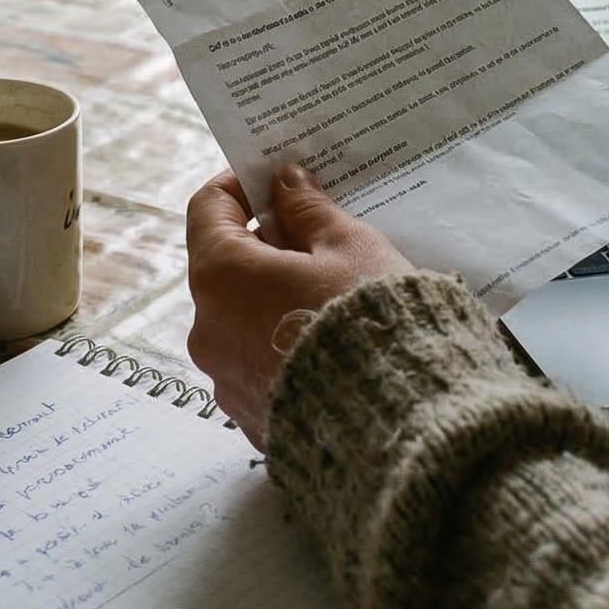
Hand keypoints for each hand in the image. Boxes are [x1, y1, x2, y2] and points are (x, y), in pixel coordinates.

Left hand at [186, 164, 413, 450]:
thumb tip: (285, 185)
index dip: (241, 186)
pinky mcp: (251, 418)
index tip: (275, 180)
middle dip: (269, 245)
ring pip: (243, 318)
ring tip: (337, 294)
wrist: (400, 427)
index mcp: (221, 275)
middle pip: (226, 266)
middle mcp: (207, 329)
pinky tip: (334, 343)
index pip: (208, 208)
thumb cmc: (372, 321)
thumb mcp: (349, 248)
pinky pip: (260, 365)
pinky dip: (285, 345)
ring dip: (278, 298)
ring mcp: (225, 380)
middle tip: (321, 236)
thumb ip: (309, 211)